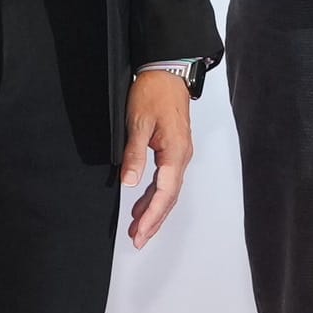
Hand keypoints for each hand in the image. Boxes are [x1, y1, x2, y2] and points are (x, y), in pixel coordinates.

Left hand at [118, 70, 197, 247]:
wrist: (167, 72)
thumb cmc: (154, 93)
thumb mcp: (138, 123)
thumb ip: (135, 154)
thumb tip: (130, 182)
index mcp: (176, 152)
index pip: (165, 193)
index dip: (152, 215)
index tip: (139, 232)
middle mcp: (182, 156)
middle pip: (170, 198)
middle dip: (154, 221)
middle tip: (138, 239)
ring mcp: (180, 154)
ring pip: (169, 191)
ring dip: (154, 211)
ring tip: (138, 228)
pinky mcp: (174, 150)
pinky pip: (167, 180)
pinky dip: (155, 196)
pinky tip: (142, 204)